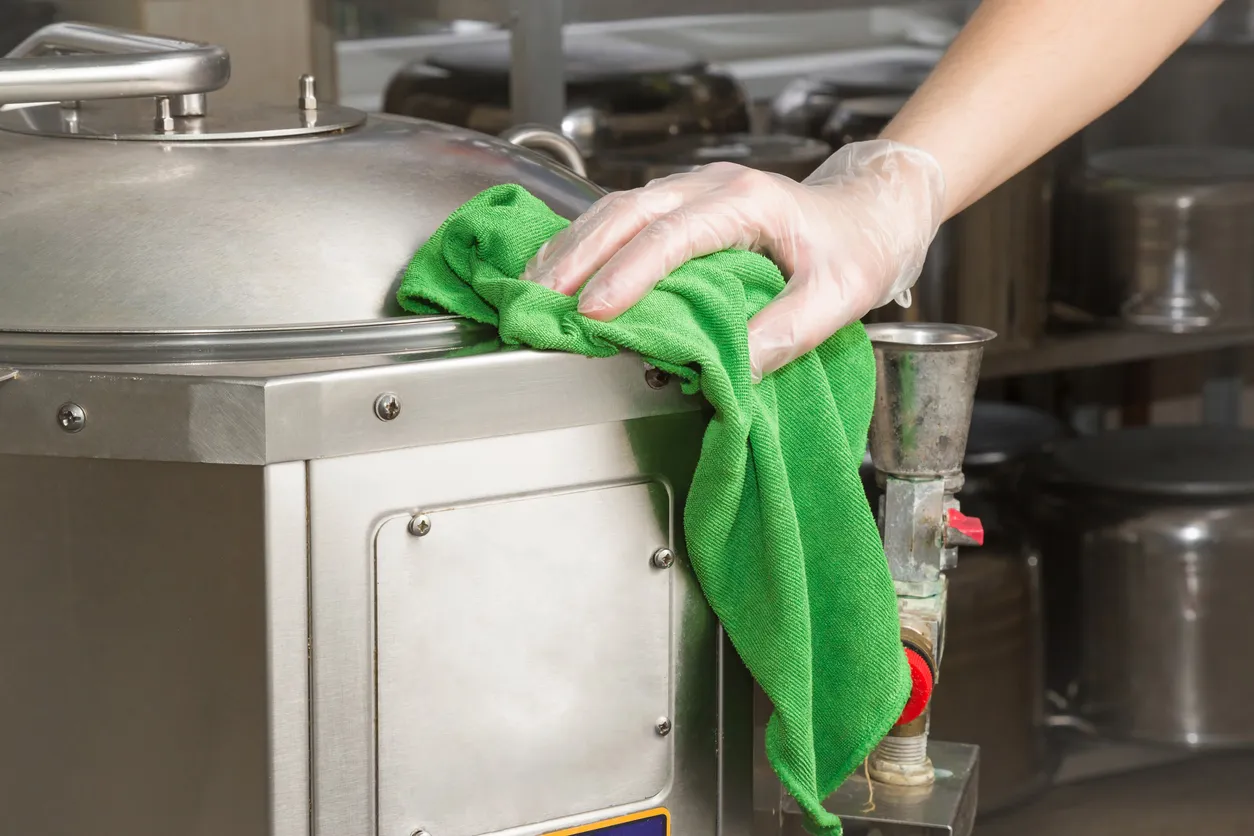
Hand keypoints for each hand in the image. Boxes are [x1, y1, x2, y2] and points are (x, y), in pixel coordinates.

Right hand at [521, 139, 945, 379]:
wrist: (870, 212)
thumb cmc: (856, 248)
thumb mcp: (838, 297)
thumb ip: (786, 332)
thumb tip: (729, 369)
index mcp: (747, 203)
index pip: (672, 236)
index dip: (628, 274)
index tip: (594, 312)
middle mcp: (711, 187)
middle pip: (626, 211)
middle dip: (576, 257)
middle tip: (539, 301)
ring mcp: (692, 192)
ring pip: (615, 209)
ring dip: (571, 248)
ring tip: (532, 289)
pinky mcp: (682, 207)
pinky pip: (622, 218)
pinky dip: (584, 244)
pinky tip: (557, 270)